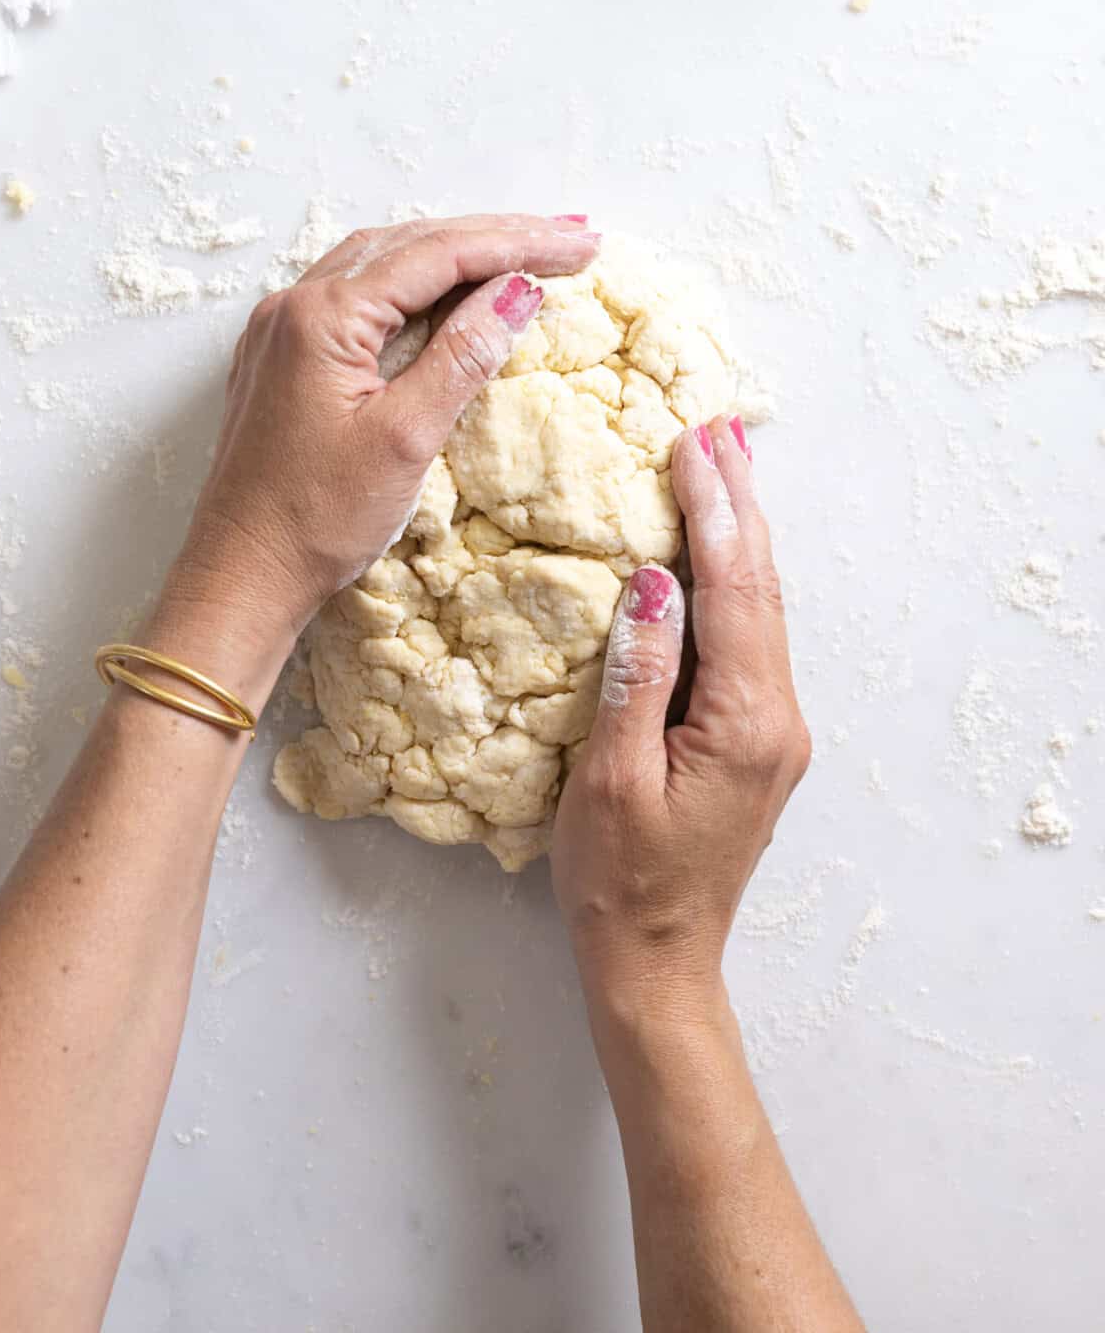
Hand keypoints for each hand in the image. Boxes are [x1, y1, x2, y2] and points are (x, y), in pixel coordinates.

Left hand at [155, 214, 599, 693]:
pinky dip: (415, 282)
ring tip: (525, 249)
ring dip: (455, 250)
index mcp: (323, 317)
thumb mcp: (405, 438)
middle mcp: (295, 306)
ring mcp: (284, 329)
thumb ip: (462, 356)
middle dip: (495, 235)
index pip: (438, 253)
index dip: (517, 243)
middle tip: (570, 237)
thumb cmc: (316, 519)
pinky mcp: (285, 357)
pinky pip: (358, 292)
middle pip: (411, 243)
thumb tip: (518, 291)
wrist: (240, 575)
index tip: (580, 246)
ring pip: (383, 261)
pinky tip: (451, 288)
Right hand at [552, 415, 809, 1043]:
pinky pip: (748, 637)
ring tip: (725, 464)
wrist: (657, 963)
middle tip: (721, 427)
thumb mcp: (612, 780)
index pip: (733, 590)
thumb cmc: (621, 883)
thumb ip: (638, 676)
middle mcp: (777, 717)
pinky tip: (717, 552)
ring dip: (741, 533)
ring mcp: (773, 728)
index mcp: (747, 722)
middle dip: (740, 502)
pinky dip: (733, 579)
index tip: (695, 442)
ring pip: (759, 608)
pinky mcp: (755, 739)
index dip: (715, 510)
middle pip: (760, 587)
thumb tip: (656, 581)